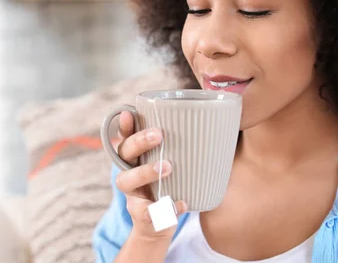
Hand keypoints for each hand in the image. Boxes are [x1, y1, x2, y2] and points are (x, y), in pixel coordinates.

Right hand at [114, 111, 187, 239]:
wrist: (158, 225)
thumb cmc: (168, 186)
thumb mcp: (171, 165)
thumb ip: (181, 149)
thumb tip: (213, 126)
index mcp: (135, 157)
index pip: (126, 137)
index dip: (125, 125)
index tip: (129, 113)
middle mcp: (128, 171)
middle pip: (124, 153)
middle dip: (139, 142)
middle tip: (159, 135)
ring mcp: (132, 194)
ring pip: (126, 180)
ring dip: (145, 172)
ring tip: (167, 166)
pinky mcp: (140, 215)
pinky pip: (147, 212)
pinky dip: (164, 208)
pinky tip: (181, 204)